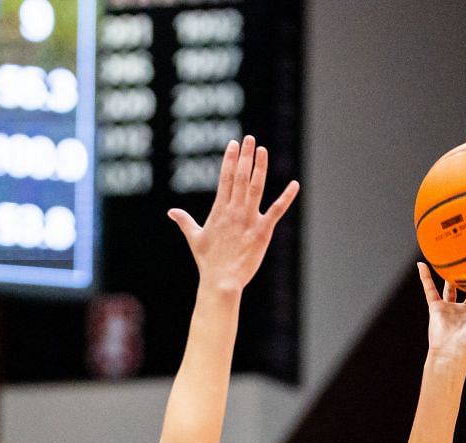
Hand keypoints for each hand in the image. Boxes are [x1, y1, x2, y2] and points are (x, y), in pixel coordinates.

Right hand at [168, 135, 297, 293]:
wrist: (221, 281)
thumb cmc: (208, 262)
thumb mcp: (195, 238)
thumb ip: (185, 221)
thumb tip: (171, 212)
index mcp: (219, 210)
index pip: (225, 178)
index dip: (230, 159)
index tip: (234, 144)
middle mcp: (234, 211)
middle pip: (240, 177)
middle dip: (245, 156)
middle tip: (250, 139)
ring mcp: (249, 219)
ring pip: (255, 187)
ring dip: (260, 167)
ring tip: (262, 150)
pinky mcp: (263, 231)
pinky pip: (277, 210)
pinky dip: (286, 197)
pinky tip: (294, 184)